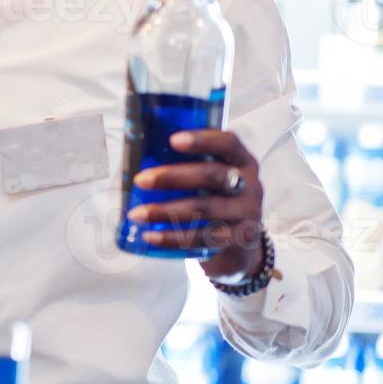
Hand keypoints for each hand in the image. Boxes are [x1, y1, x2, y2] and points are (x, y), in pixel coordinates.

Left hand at [126, 129, 264, 278]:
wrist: (240, 243)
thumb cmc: (214, 197)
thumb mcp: (209, 177)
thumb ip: (186, 163)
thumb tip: (133, 153)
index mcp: (241, 160)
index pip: (228, 143)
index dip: (203, 140)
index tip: (172, 140)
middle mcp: (250, 184)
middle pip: (212, 176)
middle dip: (173, 177)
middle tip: (140, 180)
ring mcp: (246, 213)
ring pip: (204, 209)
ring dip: (166, 211)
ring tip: (136, 214)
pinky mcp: (239, 239)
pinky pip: (203, 238)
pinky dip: (173, 237)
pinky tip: (150, 236)